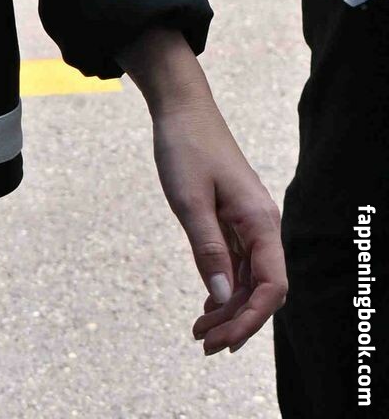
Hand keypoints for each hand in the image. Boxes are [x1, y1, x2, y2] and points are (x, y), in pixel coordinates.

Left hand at [128, 48, 286, 354]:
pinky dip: (223, 286)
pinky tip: (208, 304)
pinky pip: (236, 262)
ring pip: (247, 279)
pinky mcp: (233, 218)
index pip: (272, 286)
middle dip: (236, 321)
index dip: (250, 319)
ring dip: (228, 307)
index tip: (223, 340)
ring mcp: (249, 222)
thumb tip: (223, 297)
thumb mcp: (189, 200)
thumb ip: (208, 249)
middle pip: (260, 289)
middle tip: (203, 344)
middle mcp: (262, 226)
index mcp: (261, 221)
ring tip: (200, 332)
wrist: (181, 108)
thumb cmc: (186, 147)